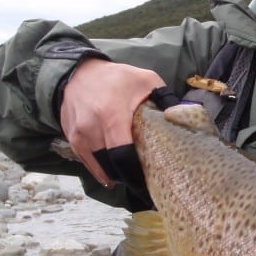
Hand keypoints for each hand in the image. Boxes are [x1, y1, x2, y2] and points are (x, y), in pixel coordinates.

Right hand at [58, 58, 164, 186]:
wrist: (77, 72)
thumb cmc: (116, 78)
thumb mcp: (146, 80)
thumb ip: (165, 99)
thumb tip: (184, 118)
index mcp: (111, 116)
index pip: (122, 156)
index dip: (135, 174)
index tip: (148, 183)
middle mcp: (90, 129)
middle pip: (111, 166)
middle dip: (128, 176)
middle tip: (144, 180)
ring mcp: (78, 136)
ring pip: (99, 167)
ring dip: (115, 173)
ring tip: (131, 174)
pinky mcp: (71, 140)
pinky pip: (88, 163)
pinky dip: (102, 168)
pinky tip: (115, 171)